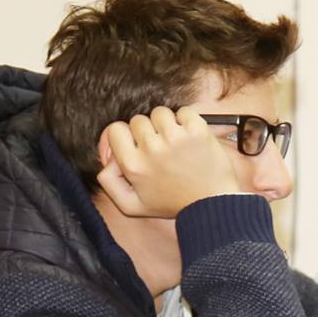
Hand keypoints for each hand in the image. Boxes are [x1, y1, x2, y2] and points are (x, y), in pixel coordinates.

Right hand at [94, 106, 238, 217]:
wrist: (211, 204)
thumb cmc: (172, 204)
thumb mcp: (132, 205)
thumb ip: (109, 182)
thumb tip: (107, 159)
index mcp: (133, 165)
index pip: (115, 129)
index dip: (125, 136)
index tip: (137, 145)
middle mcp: (151, 149)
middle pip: (138, 120)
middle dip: (147, 132)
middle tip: (160, 150)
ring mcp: (175, 137)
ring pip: (160, 113)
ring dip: (166, 125)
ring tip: (176, 143)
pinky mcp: (197, 130)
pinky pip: (183, 111)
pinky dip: (186, 121)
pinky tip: (189, 139)